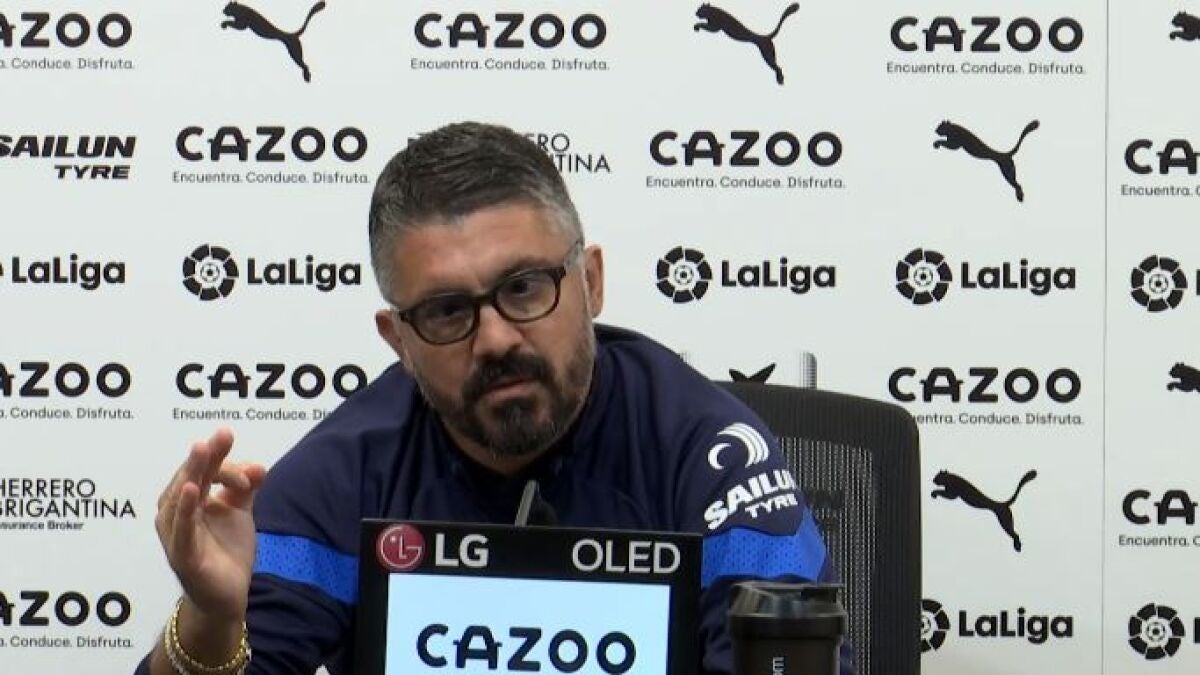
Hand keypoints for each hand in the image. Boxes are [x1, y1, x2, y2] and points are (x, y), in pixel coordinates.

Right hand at [155, 428, 266, 621]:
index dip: (224, 462)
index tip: (254, 471)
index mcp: (189, 500)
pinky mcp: (183, 556)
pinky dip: (185, 509)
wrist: (228, 595)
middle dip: (205, 456)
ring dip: (191, 473)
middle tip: (219, 436)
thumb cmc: (226, 551)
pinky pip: (181, 530)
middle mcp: (176, 514)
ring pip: (180, 498)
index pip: (203, 471)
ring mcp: (177, 535)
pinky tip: (191, 490)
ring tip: (201, 451)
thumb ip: (246, 487)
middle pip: (189, 478)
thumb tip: (259, 465)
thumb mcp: (239, 512)